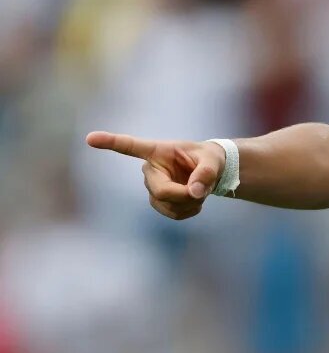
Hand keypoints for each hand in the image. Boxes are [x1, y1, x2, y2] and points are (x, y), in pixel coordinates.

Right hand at [86, 131, 226, 220]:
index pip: (131, 146)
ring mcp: (152, 188)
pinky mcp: (158, 202)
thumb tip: (194, 191)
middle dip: (186, 195)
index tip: (90, 138)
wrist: (211, 173)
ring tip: (200, 190)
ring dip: (190, 203)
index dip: (110, 142)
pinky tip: (195, 199)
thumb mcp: (214, 160)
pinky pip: (175, 214)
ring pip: (168, 206)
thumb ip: (207, 173)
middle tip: (202, 189)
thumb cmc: (210, 159)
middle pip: (161, 192)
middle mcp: (150, 169)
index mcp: (158, 151)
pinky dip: (190, 210)